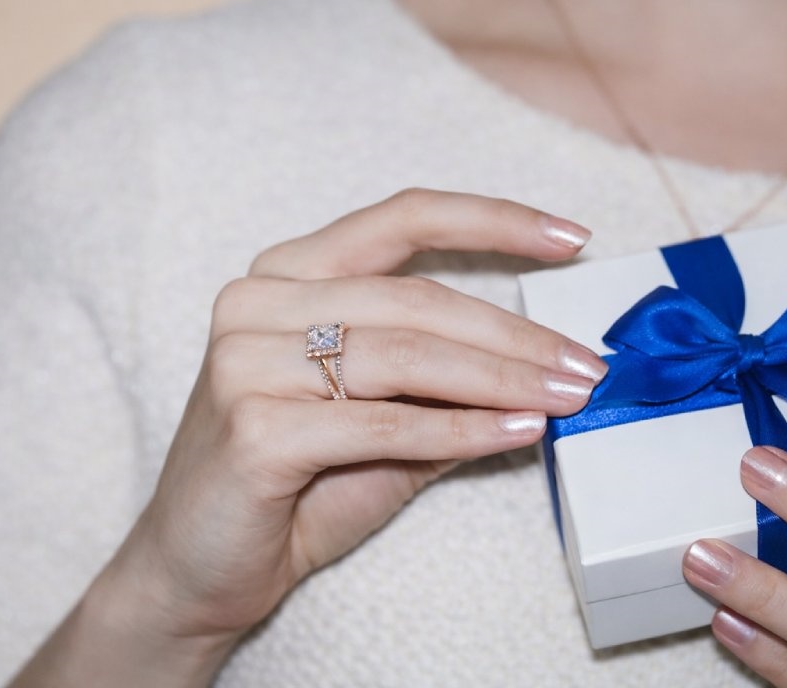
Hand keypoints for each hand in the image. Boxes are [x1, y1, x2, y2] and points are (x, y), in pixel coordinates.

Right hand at [81, 189, 605, 682]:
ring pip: (406, 355)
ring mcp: (245, 360)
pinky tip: (515, 433)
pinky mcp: (252, 426)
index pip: (400, 219)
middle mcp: (257, 301)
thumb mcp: (382, 419)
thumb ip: (447, 383)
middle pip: (416, 297)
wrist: (200, 568)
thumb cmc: (296, 486)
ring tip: (565, 397)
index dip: (492, 219)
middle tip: (586, 364)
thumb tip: (549, 366)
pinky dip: (461, 432)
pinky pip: (385, 422)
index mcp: (286, 276)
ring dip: (502, 379)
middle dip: (515, 333)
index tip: (571, 237)